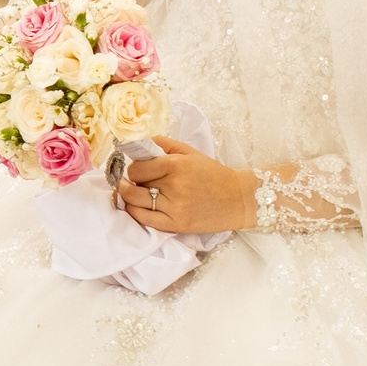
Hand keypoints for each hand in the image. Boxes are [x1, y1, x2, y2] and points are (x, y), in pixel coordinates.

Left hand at [115, 136, 256, 234]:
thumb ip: (163, 144)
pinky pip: (143, 218)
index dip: (135, 167)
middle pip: (135, 183)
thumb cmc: (213, 174)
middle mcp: (174, 186)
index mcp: (176, 165)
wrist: (237, 199)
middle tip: (140, 181)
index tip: (140, 168)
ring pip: (134, 201)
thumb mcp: (190, 152)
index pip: (137, 167)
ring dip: (129, 195)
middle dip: (133, 180)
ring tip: (135, 191)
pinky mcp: (176, 224)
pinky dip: (134, 211)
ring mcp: (174, 207)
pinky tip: (137, 205)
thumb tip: (138, 141)